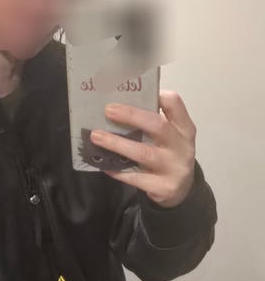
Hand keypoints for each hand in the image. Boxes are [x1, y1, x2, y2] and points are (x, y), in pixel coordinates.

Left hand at [90, 90, 196, 207]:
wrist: (180, 191)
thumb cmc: (167, 156)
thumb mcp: (169, 138)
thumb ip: (152, 124)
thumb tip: (117, 108)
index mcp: (184, 128)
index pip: (175, 105)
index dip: (158, 96)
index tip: (135, 89)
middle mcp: (182, 146)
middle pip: (157, 126)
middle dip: (131, 116)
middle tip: (108, 110)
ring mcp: (174, 168)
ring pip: (143, 153)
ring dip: (117, 144)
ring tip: (96, 136)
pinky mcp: (163, 187)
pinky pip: (136, 178)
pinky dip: (118, 170)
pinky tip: (104, 164)